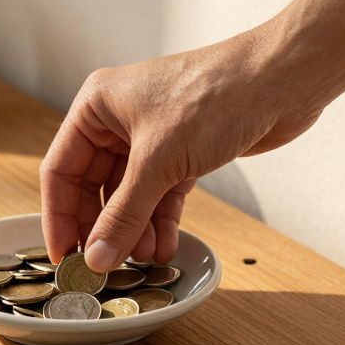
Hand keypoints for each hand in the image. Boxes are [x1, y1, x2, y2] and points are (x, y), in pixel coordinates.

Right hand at [39, 23, 336, 271]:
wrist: (284, 79)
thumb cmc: (217, 95)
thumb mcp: (159, 161)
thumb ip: (124, 214)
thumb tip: (96, 257)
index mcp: (97, 106)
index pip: (61, 170)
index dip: (59, 216)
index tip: (64, 257)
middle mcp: (119, 119)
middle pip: (93, 187)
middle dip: (103, 227)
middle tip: (105, 265)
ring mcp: (152, 136)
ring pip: (129, 194)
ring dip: (134, 229)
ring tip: (145, 258)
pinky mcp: (183, 151)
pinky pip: (159, 194)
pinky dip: (160, 221)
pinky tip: (164, 246)